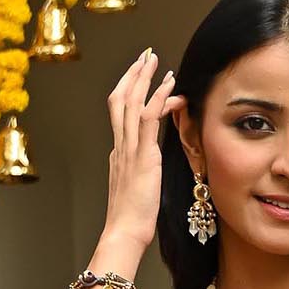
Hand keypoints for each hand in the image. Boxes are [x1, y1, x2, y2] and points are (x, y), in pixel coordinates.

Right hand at [104, 48, 184, 247]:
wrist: (123, 233)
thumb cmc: (131, 221)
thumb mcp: (133, 191)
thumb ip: (137, 174)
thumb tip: (143, 168)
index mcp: (118, 154)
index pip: (119, 114)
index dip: (127, 91)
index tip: (136, 76)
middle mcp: (120, 146)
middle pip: (120, 99)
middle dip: (132, 75)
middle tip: (145, 56)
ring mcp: (130, 149)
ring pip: (132, 101)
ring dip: (144, 78)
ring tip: (154, 60)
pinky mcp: (143, 155)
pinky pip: (149, 117)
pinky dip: (159, 97)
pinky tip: (169, 84)